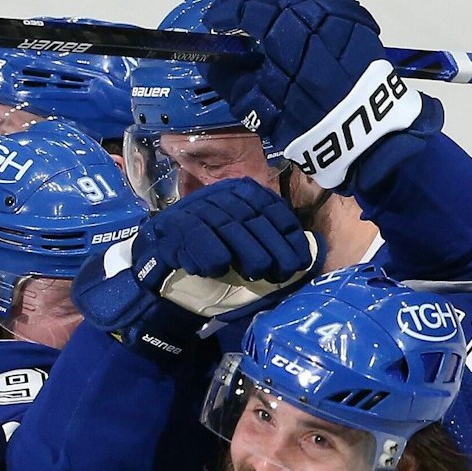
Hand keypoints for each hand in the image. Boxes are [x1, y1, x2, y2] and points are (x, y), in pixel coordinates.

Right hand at [74, 179, 315, 362]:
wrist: (163, 277)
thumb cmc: (213, 265)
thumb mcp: (246, 251)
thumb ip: (270, 247)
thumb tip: (309, 256)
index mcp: (237, 193)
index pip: (269, 207)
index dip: (288, 234)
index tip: (300, 260)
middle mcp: (215, 196)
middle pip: (251, 219)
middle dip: (271, 248)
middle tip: (280, 273)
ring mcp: (191, 211)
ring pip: (227, 227)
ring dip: (245, 253)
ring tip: (254, 274)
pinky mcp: (172, 230)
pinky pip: (197, 239)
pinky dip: (209, 256)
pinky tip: (217, 270)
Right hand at [204, 0, 423, 190]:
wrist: (367, 132)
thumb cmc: (308, 122)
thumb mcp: (260, 108)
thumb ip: (231, 81)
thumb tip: (212, 64)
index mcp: (285, 28)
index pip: (247, 7)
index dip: (225, 12)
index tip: (213, 22)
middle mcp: (312, 10)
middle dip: (248, 0)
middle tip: (232, 12)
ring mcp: (337, 13)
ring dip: (276, 3)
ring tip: (262, 18)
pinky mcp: (356, 22)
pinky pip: (322, 6)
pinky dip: (302, 11)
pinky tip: (295, 25)